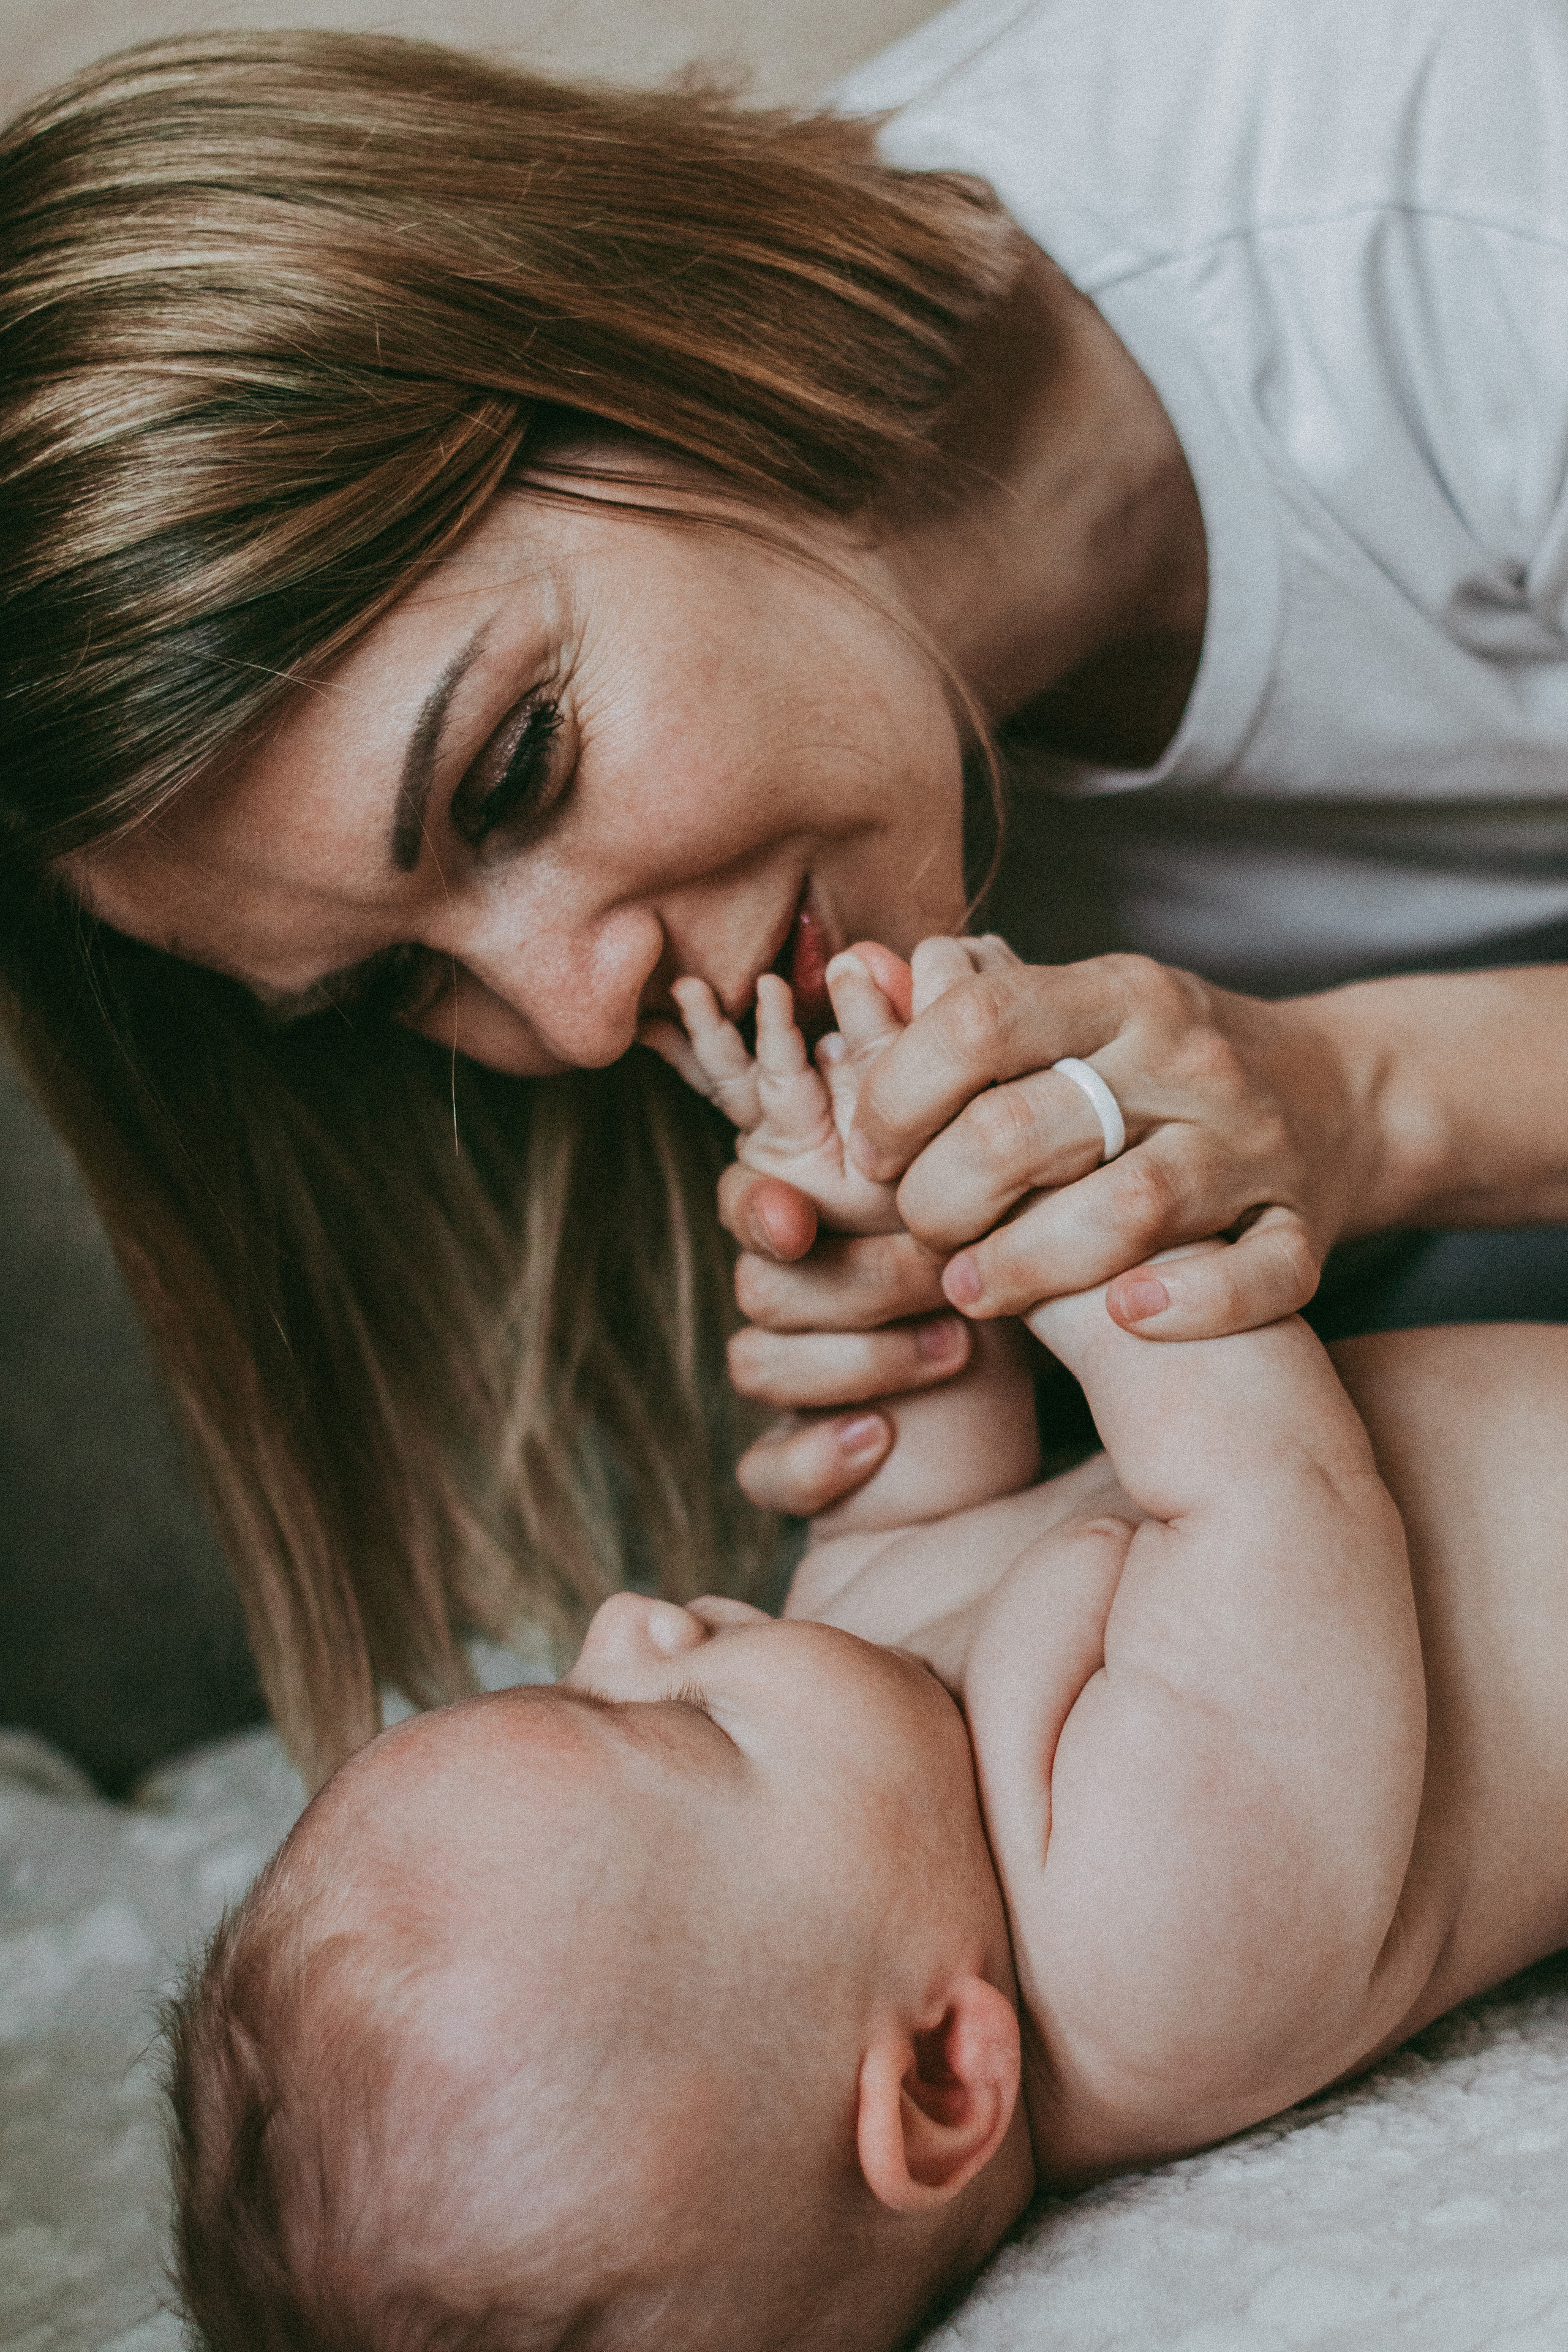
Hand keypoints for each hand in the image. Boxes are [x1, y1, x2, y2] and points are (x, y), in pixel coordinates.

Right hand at [648, 939, 986, 1516]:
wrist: (1080, 1407)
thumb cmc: (1034, 1270)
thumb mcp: (1008, 1172)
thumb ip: (946, 1074)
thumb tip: (896, 961)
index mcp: (833, 1205)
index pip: (757, 1180)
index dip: (760, 1188)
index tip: (795, 1210)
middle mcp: (803, 1284)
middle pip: (758, 1271)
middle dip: (846, 1277)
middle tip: (936, 1271)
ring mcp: (802, 1372)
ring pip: (757, 1357)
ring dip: (848, 1359)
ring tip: (951, 1348)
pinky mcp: (813, 1460)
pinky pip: (764, 1467)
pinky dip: (811, 1457)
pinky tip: (876, 1445)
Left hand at [849, 946, 1365, 1340]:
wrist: (1342, 1096)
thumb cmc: (1163, 1066)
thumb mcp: (1079, 1008)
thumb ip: (972, 1007)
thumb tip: (860, 974)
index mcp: (1120, 993)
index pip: (976, 1023)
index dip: (895, 1096)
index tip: (874, 1150)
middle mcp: (1188, 1061)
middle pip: (1024, 1130)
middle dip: (940, 1199)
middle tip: (920, 1230)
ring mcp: (1252, 1146)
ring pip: (1124, 1211)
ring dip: (1025, 1266)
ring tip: (973, 1289)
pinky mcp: (1302, 1226)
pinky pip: (1256, 1278)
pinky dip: (1189, 1304)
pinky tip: (1124, 1316)